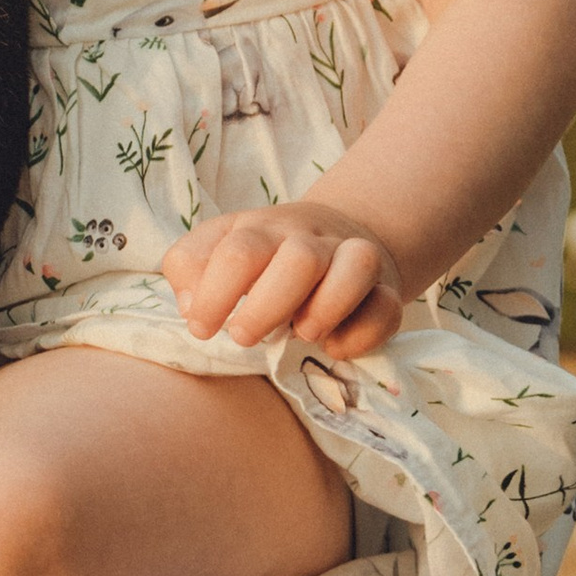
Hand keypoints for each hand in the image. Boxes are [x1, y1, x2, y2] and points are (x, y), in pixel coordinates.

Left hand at [167, 200, 405, 359]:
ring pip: (357, 266)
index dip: (215, 295)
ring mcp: (352, 259)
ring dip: (326, 309)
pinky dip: (360, 334)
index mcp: (263, 229)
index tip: (201, 328)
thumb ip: (188, 265)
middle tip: (244, 336)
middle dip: (267, 307)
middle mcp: (311, 238)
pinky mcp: (385, 289)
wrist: (336, 233)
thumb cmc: (263, 253)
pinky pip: (387, 306)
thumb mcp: (217, 246)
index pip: (239, 252)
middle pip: (300, 259)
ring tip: (301, 333)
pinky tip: (333, 346)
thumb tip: (189, 304)